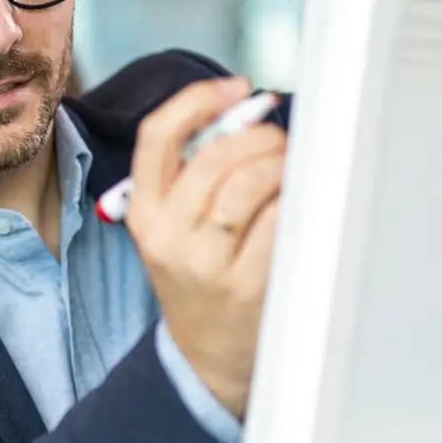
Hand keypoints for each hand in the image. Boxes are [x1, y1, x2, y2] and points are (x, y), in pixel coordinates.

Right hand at [125, 76, 286, 417]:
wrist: (205, 355)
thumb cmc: (198, 276)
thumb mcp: (172, 226)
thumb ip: (194, 172)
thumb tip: (247, 109)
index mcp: (141, 211)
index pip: (159, 136)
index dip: (200, 100)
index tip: (236, 88)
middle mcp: (166, 234)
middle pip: (214, 156)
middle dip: (259, 134)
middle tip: (278, 139)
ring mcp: (204, 262)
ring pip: (249, 183)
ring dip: (282, 165)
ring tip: (291, 170)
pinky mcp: (245, 284)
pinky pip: (279, 221)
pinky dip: (296, 201)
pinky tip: (299, 203)